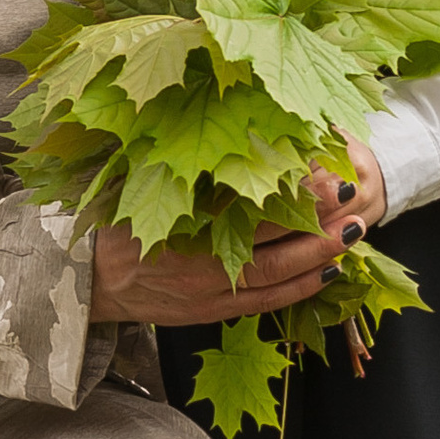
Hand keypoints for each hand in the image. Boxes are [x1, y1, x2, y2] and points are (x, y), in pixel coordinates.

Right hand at [90, 174, 372, 326]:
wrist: (85, 282)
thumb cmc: (112, 225)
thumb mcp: (140, 186)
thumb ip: (183, 168)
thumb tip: (223, 129)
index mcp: (181, 222)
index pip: (247, 202)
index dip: (288, 187)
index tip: (321, 164)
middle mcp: (199, 259)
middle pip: (270, 239)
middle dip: (315, 218)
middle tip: (352, 192)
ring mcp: (208, 290)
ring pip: (275, 274)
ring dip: (318, 253)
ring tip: (354, 230)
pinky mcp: (213, 310)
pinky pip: (265, 302)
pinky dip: (299, 289)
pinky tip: (329, 272)